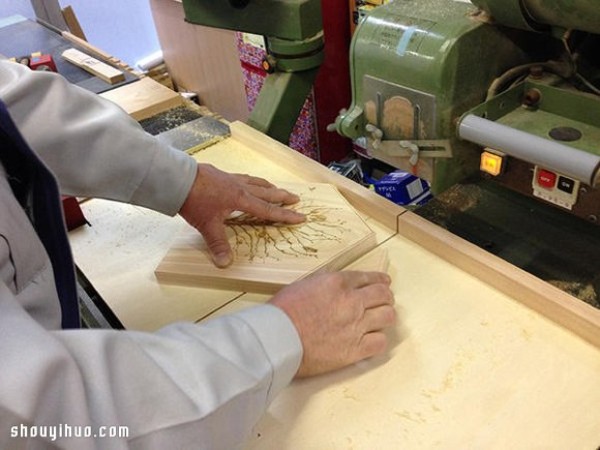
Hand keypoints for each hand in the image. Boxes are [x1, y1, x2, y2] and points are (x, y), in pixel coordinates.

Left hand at [179, 164, 305, 266]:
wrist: (179, 179)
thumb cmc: (195, 201)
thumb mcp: (207, 226)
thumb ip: (218, 244)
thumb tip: (225, 263)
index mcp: (241, 200)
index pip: (268, 210)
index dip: (285, 215)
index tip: (300, 216)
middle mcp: (240, 187)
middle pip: (266, 192)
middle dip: (282, 196)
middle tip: (296, 198)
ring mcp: (231, 179)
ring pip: (256, 182)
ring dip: (268, 186)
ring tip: (276, 188)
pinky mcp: (222, 174)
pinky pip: (244, 177)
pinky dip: (252, 180)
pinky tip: (248, 181)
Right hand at [270, 271, 395, 377]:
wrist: (277, 339)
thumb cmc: (283, 312)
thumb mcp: (304, 285)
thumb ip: (325, 283)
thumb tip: (337, 285)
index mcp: (337, 283)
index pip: (369, 277)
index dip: (379, 280)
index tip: (384, 283)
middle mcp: (352, 301)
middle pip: (384, 295)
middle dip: (385, 297)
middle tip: (383, 302)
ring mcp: (356, 326)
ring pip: (388, 317)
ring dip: (384, 317)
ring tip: (379, 320)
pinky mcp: (354, 350)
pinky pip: (380, 343)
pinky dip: (378, 340)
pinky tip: (371, 339)